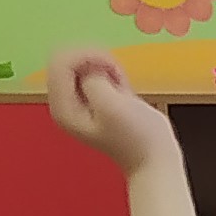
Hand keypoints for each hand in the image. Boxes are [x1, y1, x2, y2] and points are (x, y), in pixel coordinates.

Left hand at [43, 47, 177, 175]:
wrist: (155, 159)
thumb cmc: (137, 137)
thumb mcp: (112, 106)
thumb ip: (93, 81)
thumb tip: (91, 70)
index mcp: (63, 108)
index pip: (60, 62)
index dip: (87, 57)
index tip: (112, 69)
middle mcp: (63, 103)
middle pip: (67, 59)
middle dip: (94, 60)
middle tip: (117, 76)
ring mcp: (76, 101)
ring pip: (80, 62)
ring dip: (104, 66)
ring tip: (121, 86)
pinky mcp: (92, 98)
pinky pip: (92, 70)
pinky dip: (109, 73)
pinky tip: (122, 89)